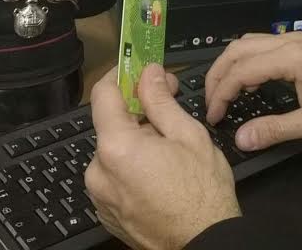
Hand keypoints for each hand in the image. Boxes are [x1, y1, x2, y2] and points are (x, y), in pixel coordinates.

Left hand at [85, 65, 240, 249]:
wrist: (202, 242)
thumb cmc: (202, 195)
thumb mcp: (189, 135)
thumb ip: (162, 101)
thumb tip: (150, 75)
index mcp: (117, 147)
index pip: (103, 94)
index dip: (122, 75)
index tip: (137, 69)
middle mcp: (99, 171)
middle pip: (111, 124)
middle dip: (138, 111)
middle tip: (169, 106)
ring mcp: (100, 195)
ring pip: (114, 151)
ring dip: (136, 142)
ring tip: (171, 150)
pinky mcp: (106, 211)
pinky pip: (114, 177)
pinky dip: (132, 167)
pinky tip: (161, 172)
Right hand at [204, 32, 301, 151]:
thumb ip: (277, 129)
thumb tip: (242, 138)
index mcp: (292, 58)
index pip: (241, 70)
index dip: (220, 93)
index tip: (213, 115)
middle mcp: (290, 42)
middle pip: (237, 49)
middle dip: (217, 75)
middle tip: (210, 103)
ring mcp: (297, 40)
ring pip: (248, 43)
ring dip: (230, 65)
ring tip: (224, 94)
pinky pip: (263, 45)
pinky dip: (247, 61)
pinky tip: (249, 83)